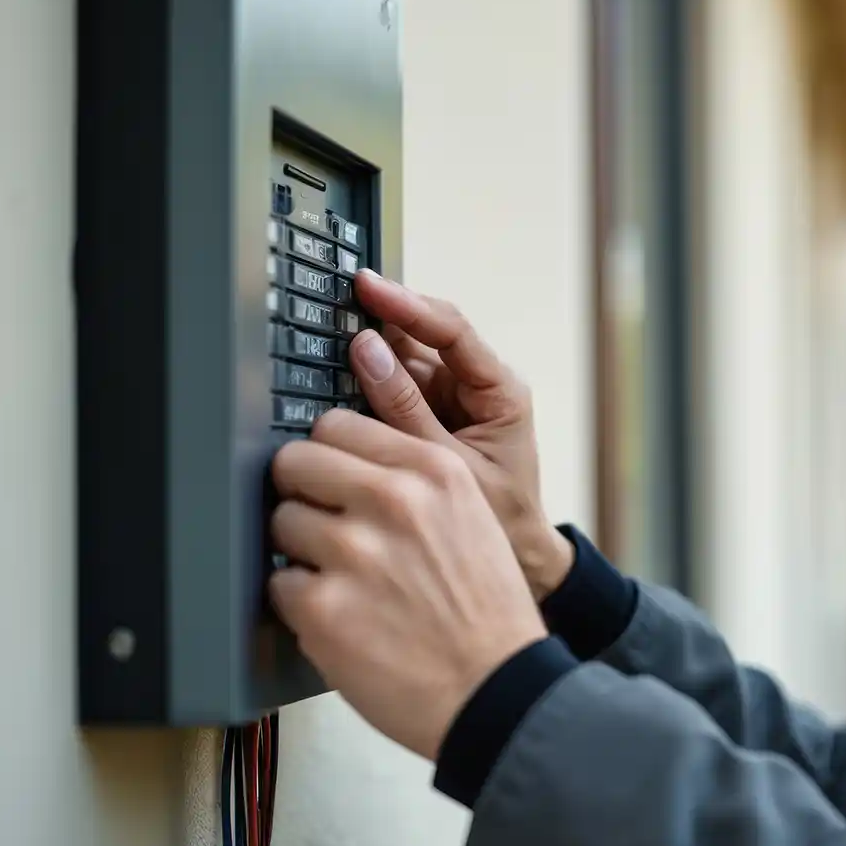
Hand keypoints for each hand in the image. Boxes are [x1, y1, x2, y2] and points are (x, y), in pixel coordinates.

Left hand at [267, 409, 547, 759]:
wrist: (498, 690)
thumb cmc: (486, 613)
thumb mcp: (472, 518)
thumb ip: (413, 482)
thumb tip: (341, 466)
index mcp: (434, 470)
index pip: (336, 425)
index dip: (329, 457)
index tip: (333, 480)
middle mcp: (394, 501)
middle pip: (294, 461)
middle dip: (303, 493)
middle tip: (326, 528)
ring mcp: (355, 553)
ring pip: (280, 521)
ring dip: (301, 552)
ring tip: (344, 582)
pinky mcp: (323, 608)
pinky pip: (278, 584)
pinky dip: (301, 606)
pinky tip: (343, 619)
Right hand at [347, 269, 574, 599]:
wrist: (516, 559)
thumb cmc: (501, 519)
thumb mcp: (450, 466)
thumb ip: (406, 411)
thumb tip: (366, 352)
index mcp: (501, 391)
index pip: (452, 331)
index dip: (407, 305)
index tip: (369, 287)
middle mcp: (477, 387)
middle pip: (422, 339)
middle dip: (380, 323)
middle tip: (336, 306)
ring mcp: (451, 400)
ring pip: (401, 361)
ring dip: (367, 355)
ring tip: (329, 343)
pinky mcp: (427, 417)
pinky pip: (392, 390)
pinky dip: (366, 386)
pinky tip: (337, 380)